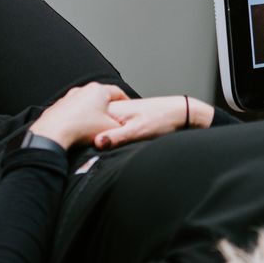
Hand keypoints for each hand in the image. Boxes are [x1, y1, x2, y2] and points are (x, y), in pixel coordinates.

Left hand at [29, 82, 124, 150]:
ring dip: (92, 112)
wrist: (53, 134)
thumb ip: (121, 126)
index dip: (125, 100)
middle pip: (101, 97)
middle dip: (108, 107)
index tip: (128, 108)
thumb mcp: (111, 128)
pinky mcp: (58, 107)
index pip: (118, 92)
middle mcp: (82, 90)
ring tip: (94, 126)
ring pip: (86, 103)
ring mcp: (69, 97)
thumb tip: (124, 128)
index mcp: (98, 90)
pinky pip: (73, 111)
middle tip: (113, 119)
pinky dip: (78, 118)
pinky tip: (79, 129)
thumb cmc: (81, 128)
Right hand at [92, 94, 212, 149]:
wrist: (180, 113)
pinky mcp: (125, 116)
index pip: (87, 124)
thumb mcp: (137, 132)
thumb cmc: (161, 121)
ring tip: (105, 148)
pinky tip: (116, 143)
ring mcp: (118, 111)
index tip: (83, 152)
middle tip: (93, 155)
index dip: (83, 138)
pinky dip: (112, 135)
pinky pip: (111, 127)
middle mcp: (112, 107)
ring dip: (103, 138)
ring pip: (103, 127)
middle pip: (94, 126)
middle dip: (93, 139)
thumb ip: (116, 137)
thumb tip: (96, 142)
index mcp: (111, 109)